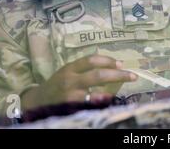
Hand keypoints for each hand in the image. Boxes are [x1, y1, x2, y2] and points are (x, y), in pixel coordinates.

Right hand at [21, 55, 136, 110]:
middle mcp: (70, 80)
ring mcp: (70, 96)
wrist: (37, 101)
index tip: (122, 63)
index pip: (91, 60)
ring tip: (121, 92)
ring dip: (111, 93)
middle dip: (118, 75)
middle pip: (97, 75)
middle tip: (132, 76)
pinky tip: (108, 103)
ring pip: (94, 93)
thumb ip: (84, 69)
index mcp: (70, 68)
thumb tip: (112, 66)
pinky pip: (89, 107)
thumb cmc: (57, 84)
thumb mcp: (68, 72)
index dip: (108, 60)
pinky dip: (100, 105)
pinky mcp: (70, 109)